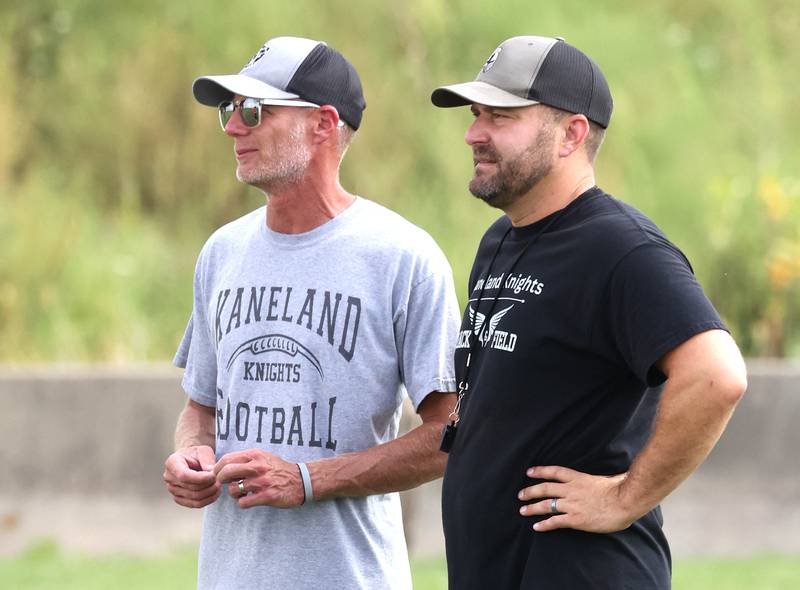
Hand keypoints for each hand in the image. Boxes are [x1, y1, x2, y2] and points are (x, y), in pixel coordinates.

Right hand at [163, 445, 220, 507]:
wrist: (192, 460)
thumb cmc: (197, 454)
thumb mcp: (204, 450)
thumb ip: (207, 460)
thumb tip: (211, 473)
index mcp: (172, 463)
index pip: (184, 475)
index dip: (200, 478)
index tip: (214, 476)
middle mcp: (169, 477)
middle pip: (191, 488)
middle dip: (209, 485)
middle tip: (220, 479)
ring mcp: (173, 490)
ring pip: (194, 498)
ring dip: (210, 493)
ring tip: (219, 485)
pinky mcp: (179, 498)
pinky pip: (195, 504)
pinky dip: (208, 500)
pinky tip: (216, 493)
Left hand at [214, 449, 304, 508]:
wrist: (301, 480)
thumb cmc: (278, 469)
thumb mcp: (263, 457)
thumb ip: (245, 459)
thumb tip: (223, 465)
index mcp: (255, 455)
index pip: (226, 459)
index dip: (218, 468)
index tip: (219, 474)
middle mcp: (258, 467)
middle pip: (226, 472)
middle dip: (221, 480)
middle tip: (226, 484)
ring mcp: (262, 482)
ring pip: (233, 490)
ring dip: (234, 494)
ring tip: (242, 492)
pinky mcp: (267, 496)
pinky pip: (243, 502)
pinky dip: (243, 503)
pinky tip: (250, 500)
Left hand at [518, 466, 635, 532]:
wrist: (625, 501)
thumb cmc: (620, 490)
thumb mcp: (605, 479)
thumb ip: (596, 480)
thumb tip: (605, 479)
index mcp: (578, 478)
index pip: (554, 472)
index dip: (540, 471)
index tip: (529, 472)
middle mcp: (571, 490)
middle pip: (545, 488)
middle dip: (530, 491)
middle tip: (520, 495)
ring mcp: (572, 504)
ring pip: (546, 504)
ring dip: (532, 508)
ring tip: (523, 510)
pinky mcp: (575, 519)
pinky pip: (555, 521)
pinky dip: (544, 524)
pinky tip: (536, 526)